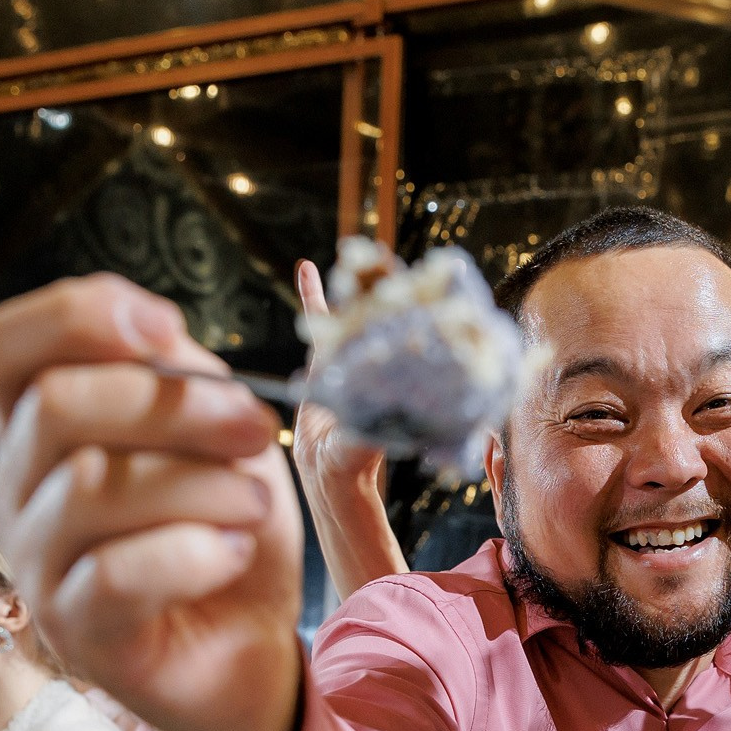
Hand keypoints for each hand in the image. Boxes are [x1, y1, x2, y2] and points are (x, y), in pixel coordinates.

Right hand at [0, 273, 305, 730]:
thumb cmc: (226, 531)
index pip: (2, 348)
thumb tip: (157, 336)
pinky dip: (195, 553)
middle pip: (54, 404)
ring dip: (202, 485)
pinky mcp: (75, 634)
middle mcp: (15, 494)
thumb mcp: (215, 435)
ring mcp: (34, 568)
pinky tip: (233, 556)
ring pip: (91, 486)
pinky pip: (118, 573)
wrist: (250, 650)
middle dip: (174, 404)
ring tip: (255, 506)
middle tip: (255, 429)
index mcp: (36, 433)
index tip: (167, 326)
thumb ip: (177, 375)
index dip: (76, 314)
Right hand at [293, 260, 391, 537]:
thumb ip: (366, 433)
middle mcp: (378, 363)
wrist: (329, 478)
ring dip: (353, 283)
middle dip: (383, 285)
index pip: (408, 332)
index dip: (415, 306)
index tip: (423, 279)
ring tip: (353, 252)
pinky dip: (313, 295)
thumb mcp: (363, 448)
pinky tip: (306, 267)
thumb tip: (375, 416)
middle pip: (383, 314)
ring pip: (353, 313)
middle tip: (380, 256)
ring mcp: (352, 358)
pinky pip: (318, 322)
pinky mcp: (324, 361)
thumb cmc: (356, 468)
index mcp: (395, 377)